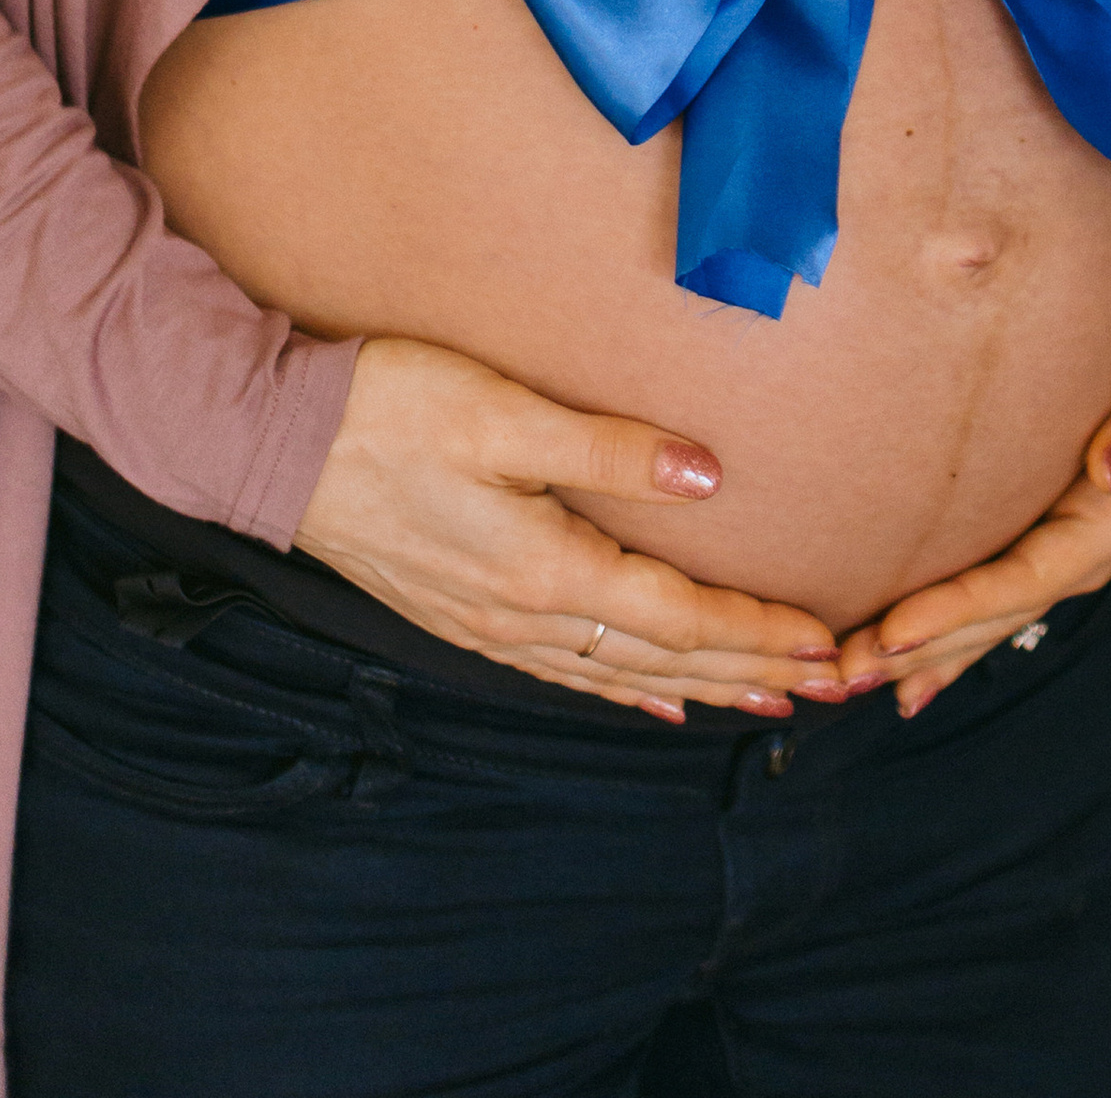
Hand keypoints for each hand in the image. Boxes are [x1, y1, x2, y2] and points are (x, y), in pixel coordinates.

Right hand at [296, 335, 840, 721]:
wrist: (277, 443)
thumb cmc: (391, 408)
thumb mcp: (504, 411)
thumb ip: (609, 448)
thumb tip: (706, 476)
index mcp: (542, 568)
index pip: (676, 615)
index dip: (755, 632)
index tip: (824, 643)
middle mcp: (521, 613)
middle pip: (659, 656)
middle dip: (749, 671)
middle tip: (832, 685)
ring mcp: (487, 621)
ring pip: (617, 671)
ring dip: (699, 686)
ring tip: (766, 701)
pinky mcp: (462, 611)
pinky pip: (564, 670)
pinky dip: (622, 688)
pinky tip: (652, 700)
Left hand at [835, 290, 1110, 720]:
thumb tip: (1110, 468)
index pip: (1025, 578)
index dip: (960, 610)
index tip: (894, 630)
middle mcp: (1085, 552)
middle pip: (995, 614)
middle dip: (921, 647)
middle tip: (843, 674)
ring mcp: (1064, 552)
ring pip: (987, 617)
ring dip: (923, 652)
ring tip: (852, 678)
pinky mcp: (1046, 538)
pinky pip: (996, 601)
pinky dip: (952, 644)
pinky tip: (910, 682)